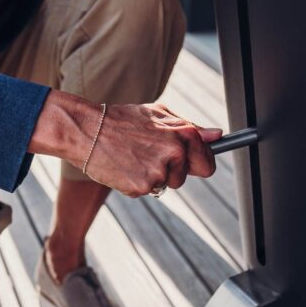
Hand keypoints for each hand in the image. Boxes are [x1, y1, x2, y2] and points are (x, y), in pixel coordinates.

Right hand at [29, 91, 222, 196]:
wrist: (88, 130)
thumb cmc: (122, 120)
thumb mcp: (159, 115)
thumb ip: (191, 128)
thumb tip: (218, 136)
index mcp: (184, 133)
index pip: (207, 163)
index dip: (196, 164)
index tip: (186, 163)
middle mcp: (176, 153)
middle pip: (183, 178)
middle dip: (170, 172)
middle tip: (146, 156)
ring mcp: (159, 171)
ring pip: (164, 185)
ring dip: (151, 177)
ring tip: (132, 158)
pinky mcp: (143, 186)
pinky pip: (145, 191)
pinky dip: (134, 184)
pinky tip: (123, 167)